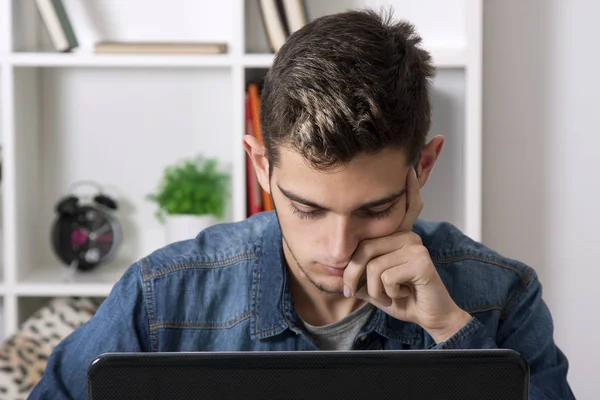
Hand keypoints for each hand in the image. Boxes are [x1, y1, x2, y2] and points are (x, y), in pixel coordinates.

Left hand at [343, 167, 471, 343]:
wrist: (429, 318)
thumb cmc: (401, 298)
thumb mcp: (373, 281)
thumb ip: (358, 269)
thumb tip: (333, 262)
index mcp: (397, 235)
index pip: (385, 213)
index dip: (403, 188)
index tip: (409, 168)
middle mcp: (408, 235)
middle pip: (363, 247)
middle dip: (352, 276)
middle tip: (351, 292)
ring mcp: (415, 246)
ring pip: (372, 266)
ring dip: (374, 290)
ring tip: (388, 294)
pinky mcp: (421, 262)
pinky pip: (385, 276)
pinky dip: (387, 293)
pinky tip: (401, 294)